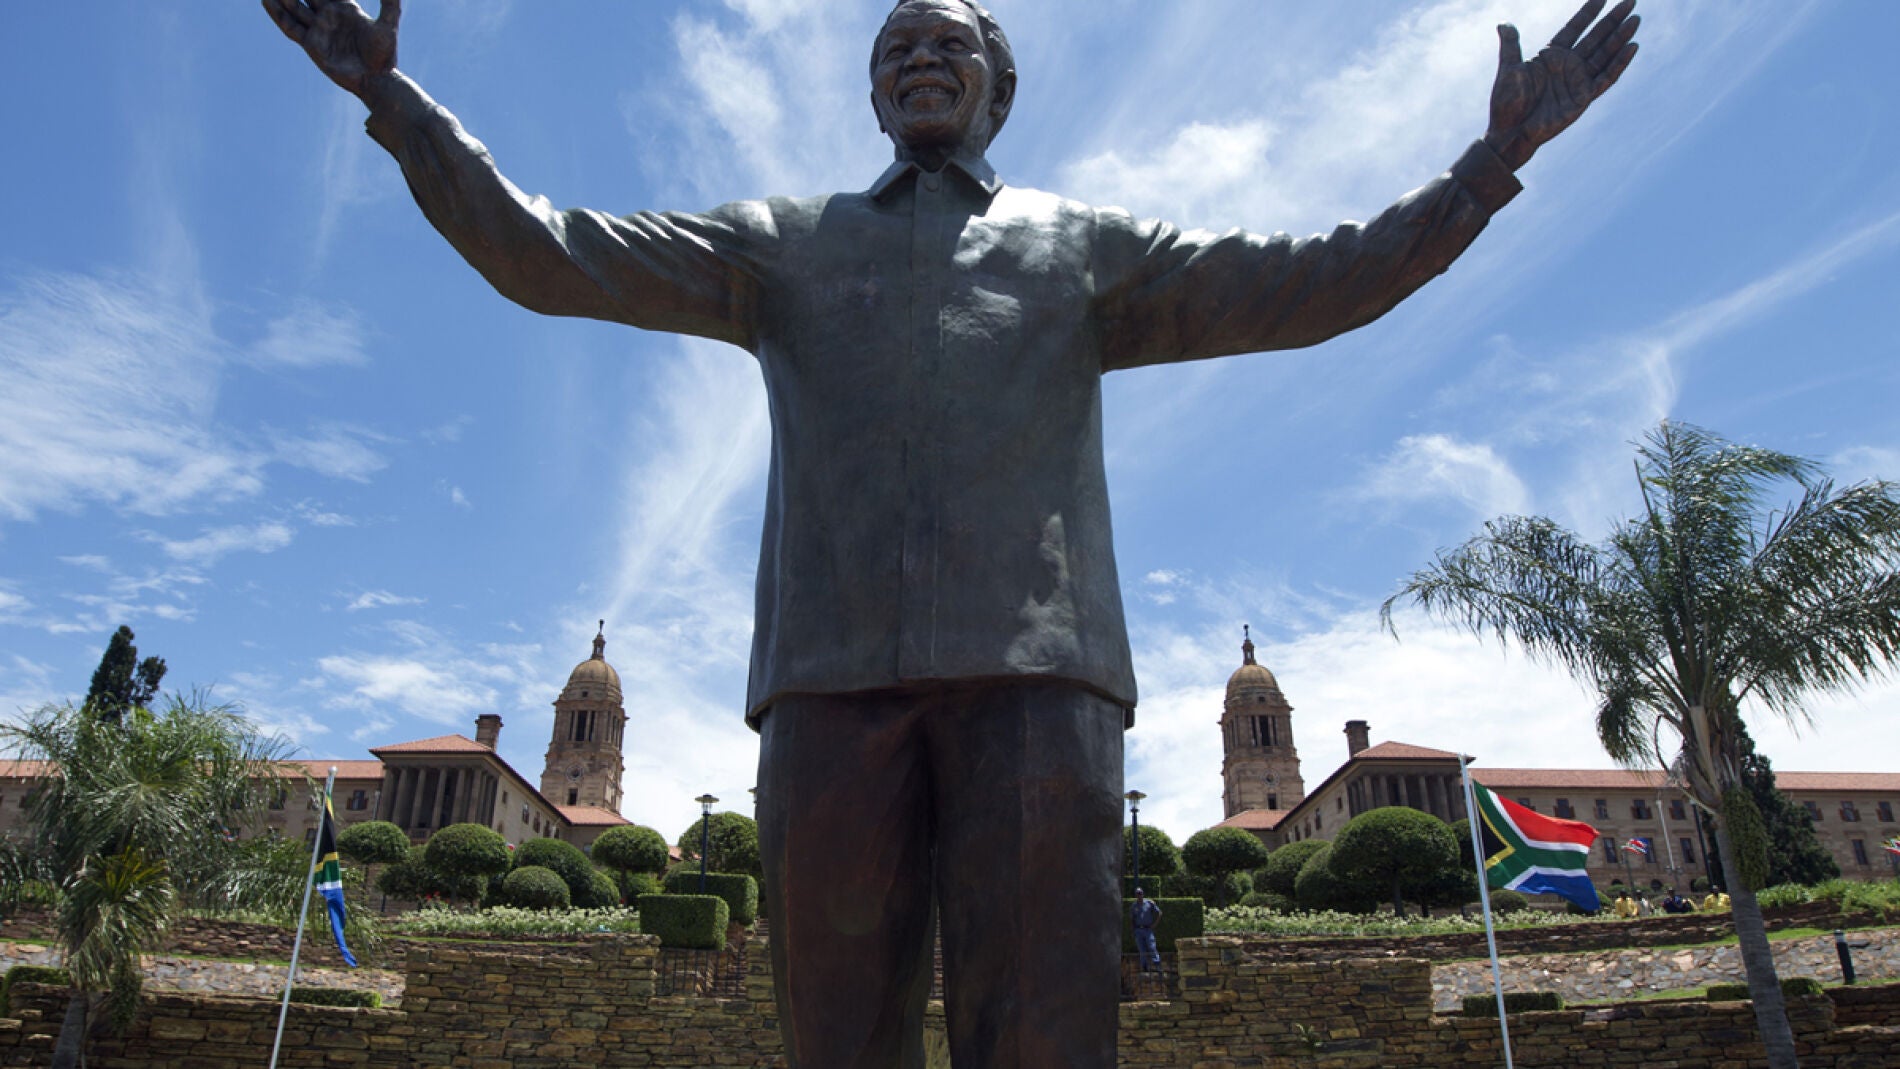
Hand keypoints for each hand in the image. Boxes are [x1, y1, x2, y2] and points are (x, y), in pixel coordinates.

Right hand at [262, 0, 401, 100]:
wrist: (376, 81)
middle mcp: (330, 16)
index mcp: (347, 8)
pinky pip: (290, 26)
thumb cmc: (384, 55)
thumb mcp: (388, 25)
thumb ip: (389, 3)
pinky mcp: (311, 44)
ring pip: (295, 7)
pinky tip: (266, 1)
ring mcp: (319, 30)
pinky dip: (277, 14)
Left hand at [1486, 0, 1638, 169]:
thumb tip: (1503, 23)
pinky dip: (1619, 63)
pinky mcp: (1584, 97)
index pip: (1574, 28)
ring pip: (1605, 53)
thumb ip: (1510, 45)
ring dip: (1620, 37)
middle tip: (1630, 1)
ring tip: (1635, 19)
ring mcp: (1577, 80)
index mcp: (1551, 55)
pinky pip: (1606, 77)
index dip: (1588, 12)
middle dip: (1612, 19)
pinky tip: (1632, 47)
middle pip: (1595, 37)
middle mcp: (1568, 65)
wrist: (1510, 132)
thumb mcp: (1508, 69)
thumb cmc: (1506, 102)